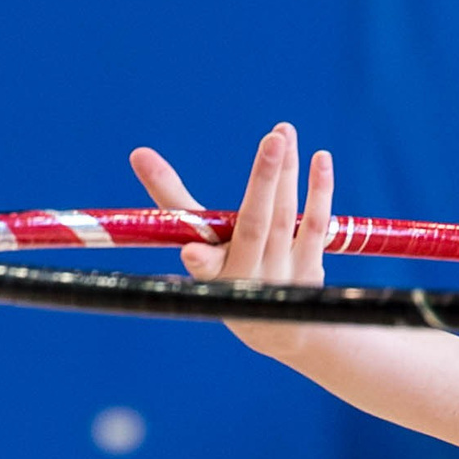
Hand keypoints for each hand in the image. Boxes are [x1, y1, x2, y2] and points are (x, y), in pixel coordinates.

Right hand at [129, 124, 333, 356]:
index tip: (190, 253)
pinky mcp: (311, 267)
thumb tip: (139, 152)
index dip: (198, 261)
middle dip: (264, 182)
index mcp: (212, 277)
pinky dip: (319, 190)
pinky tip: (320, 158)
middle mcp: (247, 278)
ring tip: (285, 133)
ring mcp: (283, 274)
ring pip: (286, 217)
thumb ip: (173, 201)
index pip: (202, 267)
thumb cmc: (226, 272)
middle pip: (256, 226)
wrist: (279, 326)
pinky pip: (315, 224)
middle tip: (273, 140)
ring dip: (288, 172)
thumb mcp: (197, 244)